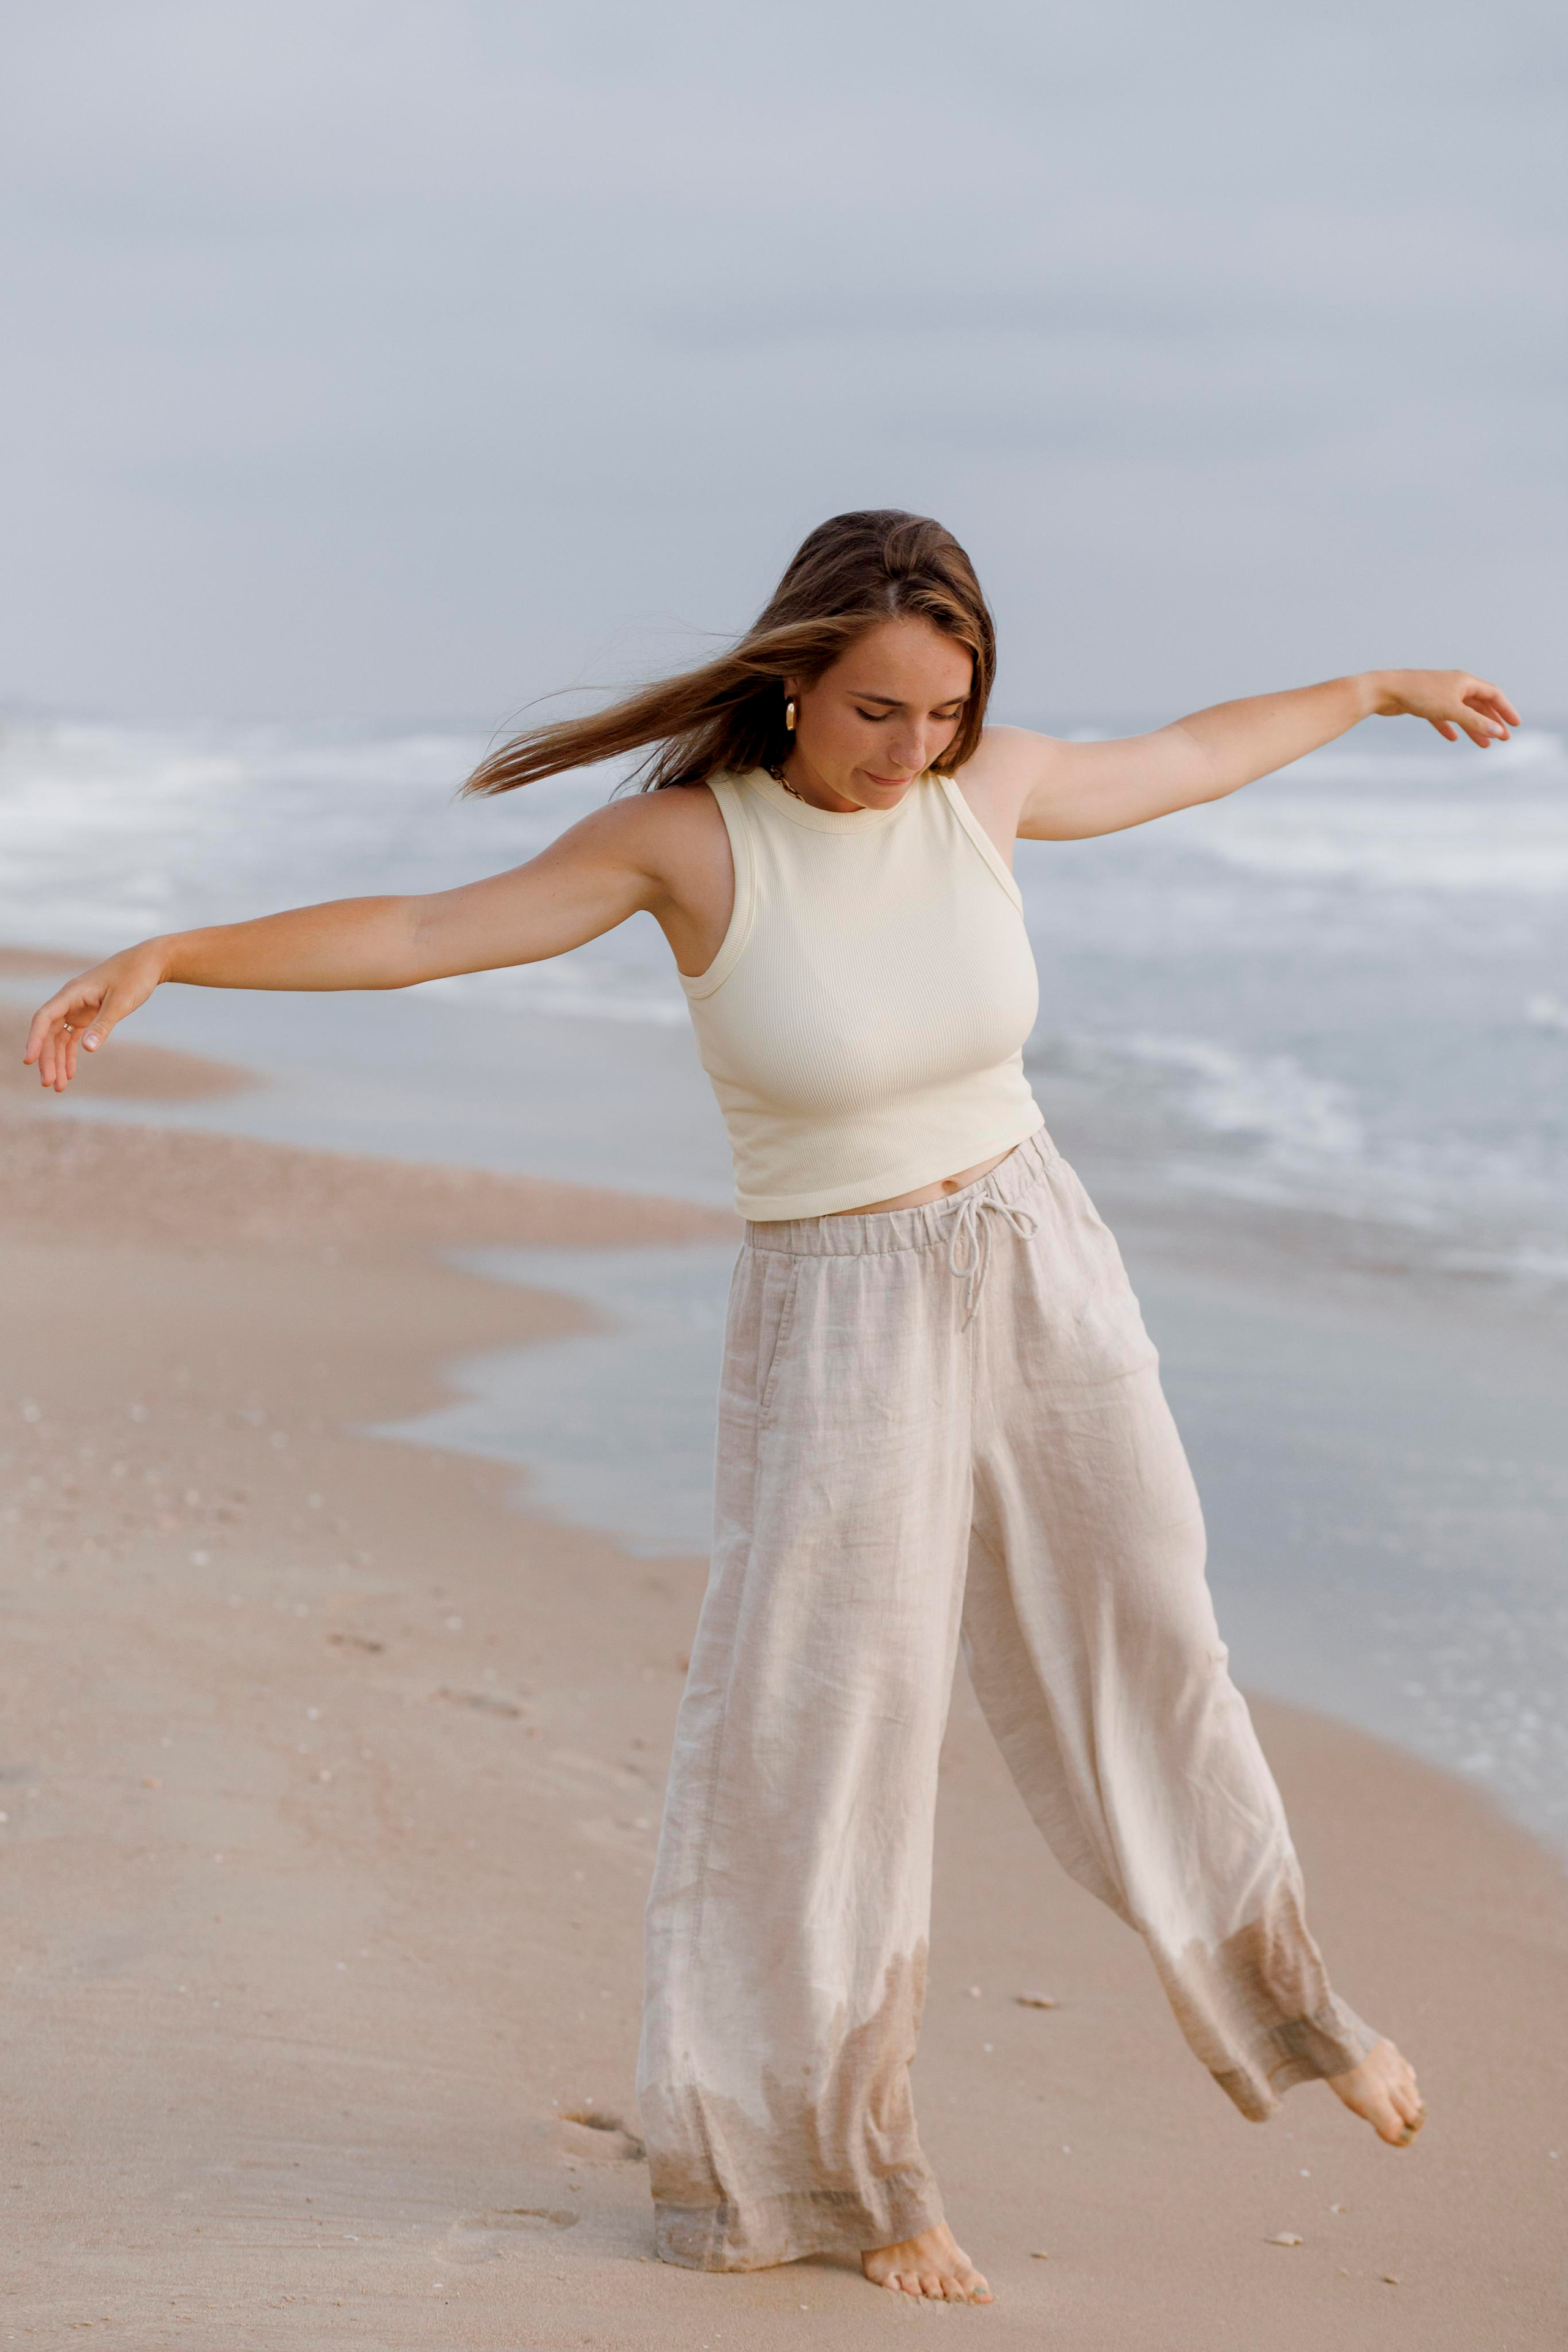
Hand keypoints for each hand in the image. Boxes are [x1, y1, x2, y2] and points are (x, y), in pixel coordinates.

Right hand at [22, 942, 166, 1092]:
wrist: (148, 963)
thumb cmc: (134, 977)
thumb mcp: (120, 1003)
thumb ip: (103, 1025)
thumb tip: (87, 1049)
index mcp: (72, 993)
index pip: (45, 1018)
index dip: (35, 1040)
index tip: (29, 1060)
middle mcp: (70, 1001)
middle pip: (50, 1033)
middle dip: (48, 1059)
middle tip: (49, 1084)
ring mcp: (78, 1008)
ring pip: (60, 1038)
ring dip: (58, 1061)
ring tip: (58, 1087)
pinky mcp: (88, 1015)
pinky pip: (73, 1037)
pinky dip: (71, 1055)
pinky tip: (70, 1073)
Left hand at [1370, 669, 1519, 746]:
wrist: (1385, 690)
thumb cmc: (1419, 695)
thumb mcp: (1451, 709)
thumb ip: (1475, 721)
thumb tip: (1497, 731)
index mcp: (1465, 681)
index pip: (1493, 694)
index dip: (1506, 709)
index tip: (1515, 725)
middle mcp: (1454, 685)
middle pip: (1479, 704)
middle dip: (1492, 721)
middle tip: (1502, 739)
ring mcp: (1439, 694)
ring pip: (1462, 712)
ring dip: (1474, 728)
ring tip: (1484, 745)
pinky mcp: (1424, 704)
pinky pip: (1443, 717)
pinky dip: (1450, 727)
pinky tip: (1453, 738)